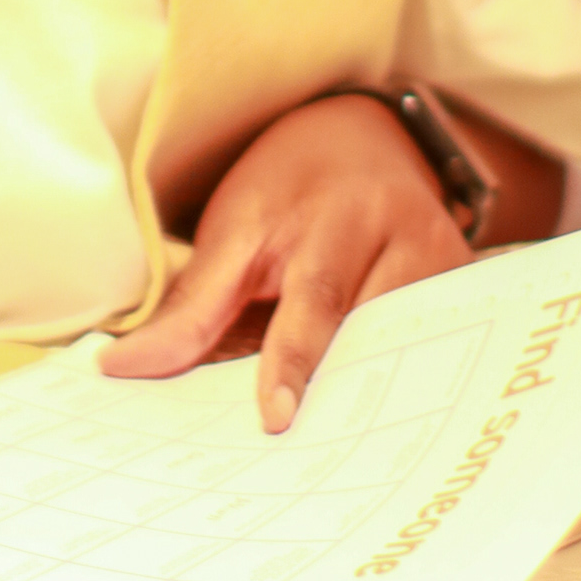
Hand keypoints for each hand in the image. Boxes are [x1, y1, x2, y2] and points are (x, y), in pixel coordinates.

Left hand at [102, 95, 470, 432]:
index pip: (287, 293)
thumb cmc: (285, 195)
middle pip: (347, 315)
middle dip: (322, 379)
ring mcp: (424, 242)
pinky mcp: (460, 269)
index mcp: (295, 208)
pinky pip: (435, 335)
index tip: (273, 417)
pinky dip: (408, 374)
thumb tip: (120, 369)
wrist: (364, 134)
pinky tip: (392, 415)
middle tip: (300, 439)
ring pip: (396, 332)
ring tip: (345, 445)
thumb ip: (189, 307)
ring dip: (368, 386)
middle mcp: (366, 219)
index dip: (283, 359)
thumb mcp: (230, 231)